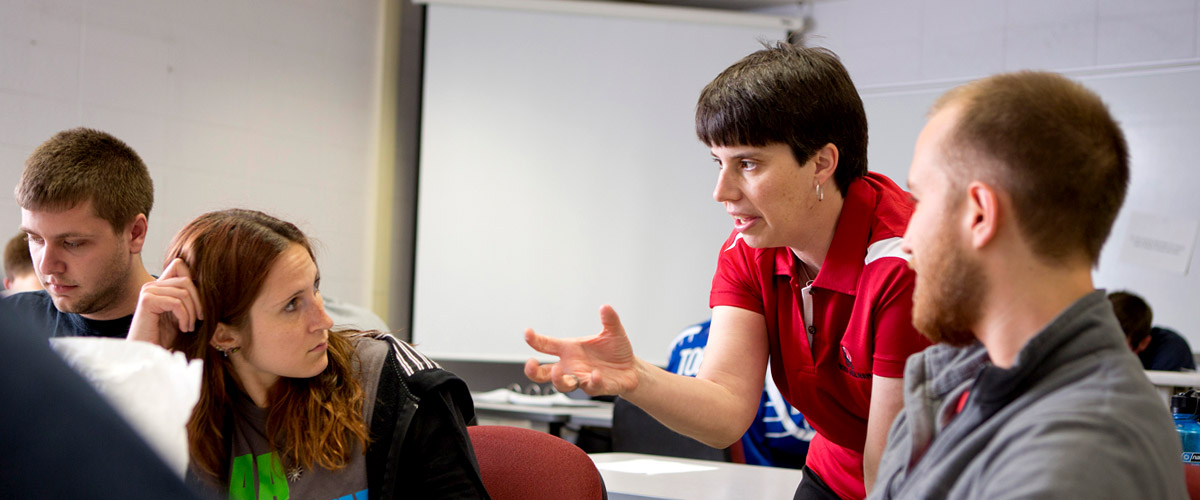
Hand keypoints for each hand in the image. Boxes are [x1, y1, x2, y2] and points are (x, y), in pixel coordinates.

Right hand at [127, 258, 203, 348]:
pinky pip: (176, 303)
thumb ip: (188, 298)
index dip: (194, 280)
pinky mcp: (147, 301)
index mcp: (160, 285)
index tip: (199, 304)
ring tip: (189, 327)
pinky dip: (185, 317)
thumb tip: (209, 285)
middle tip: (198, 319)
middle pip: (186, 280)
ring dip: (192, 313)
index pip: (179, 265)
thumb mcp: (181, 314)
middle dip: (198, 301)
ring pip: (184, 292)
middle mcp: (152, 285)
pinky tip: (183, 328)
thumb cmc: (164, 336)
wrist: (148, 352)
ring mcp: (148, 291)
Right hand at [523, 305, 638, 395]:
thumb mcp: (614, 332)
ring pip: (561, 385)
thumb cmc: (616, 351)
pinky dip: (591, 381)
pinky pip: (589, 387)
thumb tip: (606, 307)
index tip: (527, 333)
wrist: (631, 368)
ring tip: (557, 371)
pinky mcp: (595, 387)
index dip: (534, 340)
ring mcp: (581, 378)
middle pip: (543, 373)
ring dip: (557, 380)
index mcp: (569, 349)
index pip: (546, 345)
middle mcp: (571, 365)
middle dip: (533, 371)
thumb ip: (609, 320)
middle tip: (530, 365)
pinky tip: (595, 374)